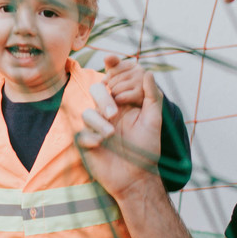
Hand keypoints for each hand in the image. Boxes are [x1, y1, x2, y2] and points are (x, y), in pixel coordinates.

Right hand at [78, 68, 162, 199]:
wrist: (137, 178)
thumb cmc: (147, 150)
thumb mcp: (154, 121)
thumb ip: (152, 97)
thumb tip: (148, 72)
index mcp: (123, 102)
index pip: (115, 79)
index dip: (112, 68)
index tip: (110, 59)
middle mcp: (107, 111)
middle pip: (98, 89)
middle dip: (105, 97)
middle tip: (115, 113)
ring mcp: (95, 126)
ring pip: (87, 112)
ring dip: (99, 121)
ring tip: (111, 134)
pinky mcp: (86, 142)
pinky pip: (82, 134)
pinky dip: (92, 138)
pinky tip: (101, 145)